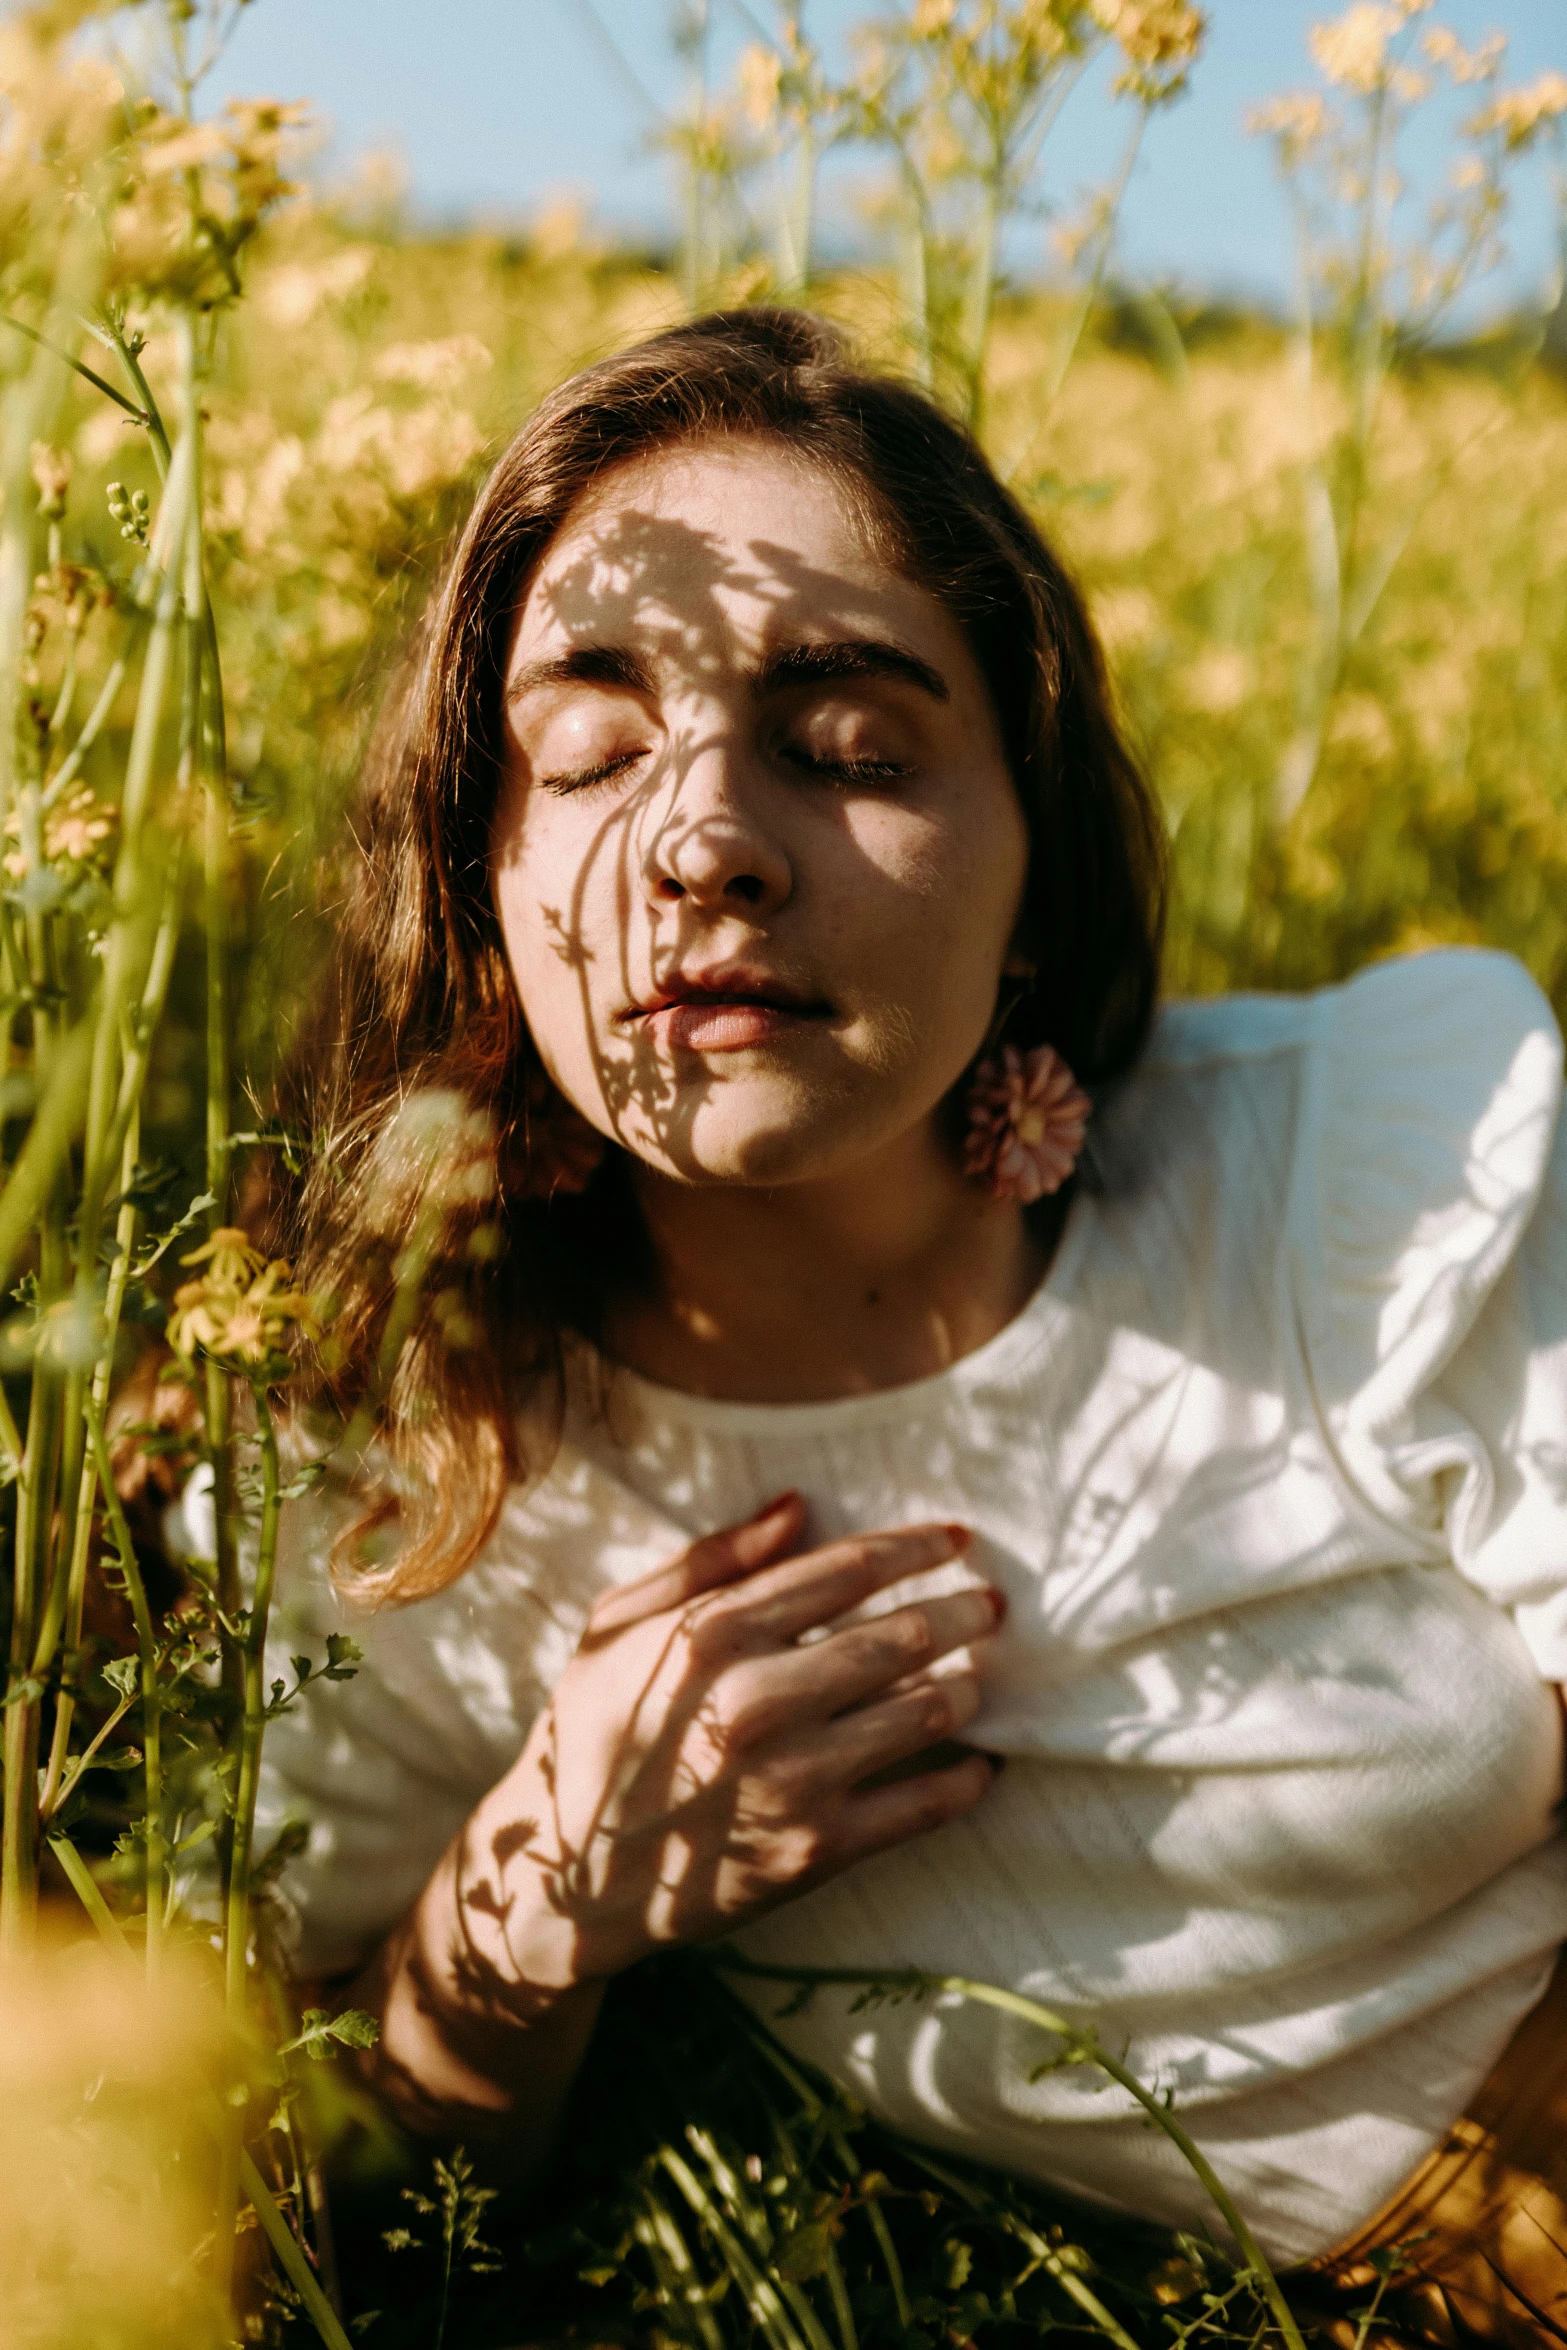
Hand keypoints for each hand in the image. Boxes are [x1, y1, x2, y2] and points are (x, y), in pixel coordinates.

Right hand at [454, 1492, 1002, 1993]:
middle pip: (900, 1636)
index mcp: (712, 1633)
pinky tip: (983, 1764)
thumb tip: (796, 1506)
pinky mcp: (814, 1850)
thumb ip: (709, 1561)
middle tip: (989, 1605)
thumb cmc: (589, 1735)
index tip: (955, 1539)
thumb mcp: (618, 1626)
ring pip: (923, 1712)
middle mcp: (758, 1699)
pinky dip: (967, 1779)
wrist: (561, 1878)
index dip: (912, 1548)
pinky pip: (922, 1805)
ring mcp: (793, 1778)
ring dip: (967, 1686)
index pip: (844, 1570)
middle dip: (958, 1613)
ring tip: (980, 1675)